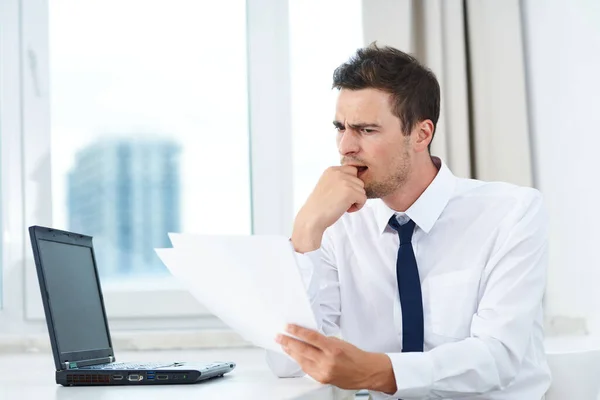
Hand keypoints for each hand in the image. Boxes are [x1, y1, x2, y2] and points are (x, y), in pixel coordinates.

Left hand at [276, 324, 396, 393]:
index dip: (297, 331)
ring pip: (302, 360)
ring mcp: (324, 372)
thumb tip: (308, 337)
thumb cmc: (356, 356)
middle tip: (279, 336)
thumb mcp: (340, 342)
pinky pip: (307, 369)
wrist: (366, 372)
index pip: (311, 337)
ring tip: (284, 345)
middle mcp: (327, 361)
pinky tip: (295, 356)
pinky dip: (300, 361)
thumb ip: (323, 340)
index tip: (288, 327)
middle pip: (303, 350)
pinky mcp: (322, 379)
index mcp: (333, 349)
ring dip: (291, 352)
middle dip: (288, 342)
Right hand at [292, 166, 366, 252]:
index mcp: (331, 170)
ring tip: (342, 206)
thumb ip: (340, 180)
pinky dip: (358, 206)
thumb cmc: (320, 206)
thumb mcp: (327, 185)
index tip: (342, 194)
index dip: (351, 184)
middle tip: (342, 201)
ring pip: (362, 190)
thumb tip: (357, 181)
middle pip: (359, 181)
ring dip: (356, 200)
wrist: (312, 218)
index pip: (352, 171)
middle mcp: (338, 172)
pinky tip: (346, 210)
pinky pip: (363, 198)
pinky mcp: (350, 192)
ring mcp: (344, 181)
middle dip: (354, 192)